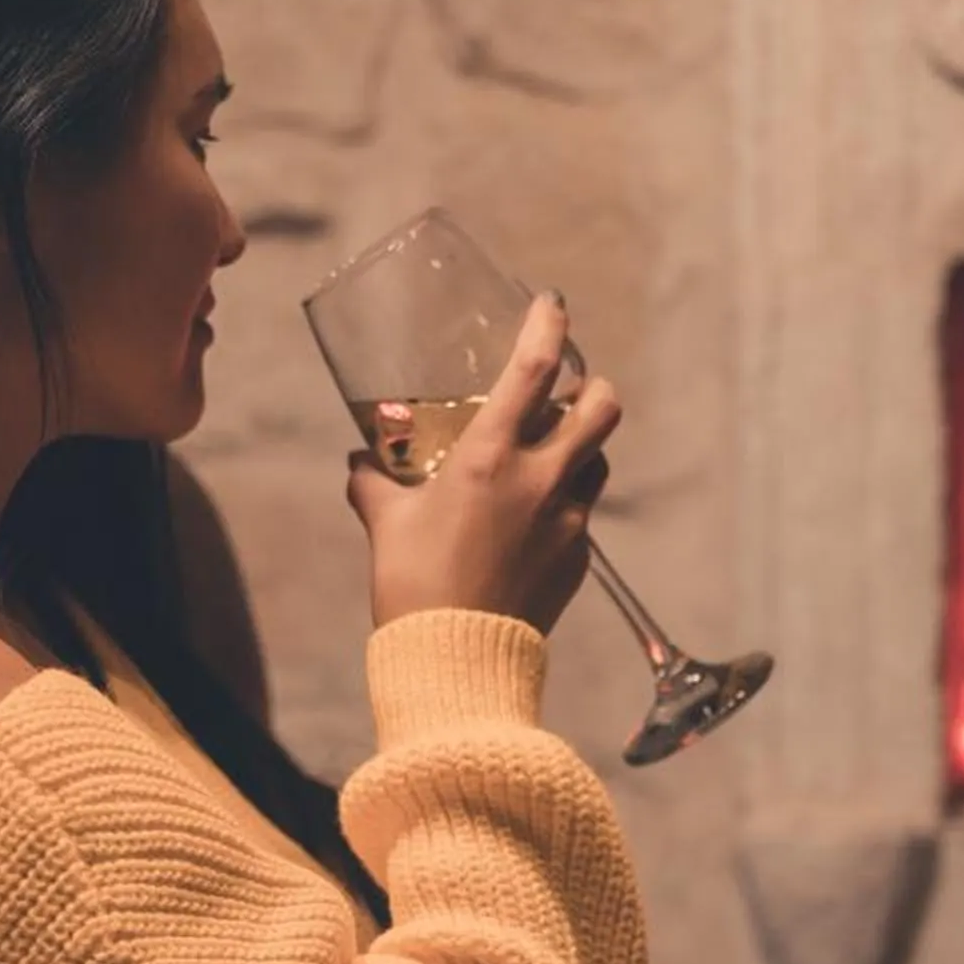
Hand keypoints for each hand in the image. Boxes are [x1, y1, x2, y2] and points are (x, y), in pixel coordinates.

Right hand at [346, 294, 618, 632]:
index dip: (548, 327)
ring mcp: (568, 520)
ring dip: (584, 446)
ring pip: (600, 460)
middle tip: (571, 390)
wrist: (457, 660)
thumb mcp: (385, 524)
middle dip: (594, 388)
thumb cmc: (413, 585)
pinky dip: (563, 505)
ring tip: (551, 453)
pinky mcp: (578, 558)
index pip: (534, 371)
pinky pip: (581, 516)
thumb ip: (374, 483)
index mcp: (491, 457)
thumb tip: (360, 462)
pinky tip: (531, 522)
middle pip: (603, 408)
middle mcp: (542, 480)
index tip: (552, 304)